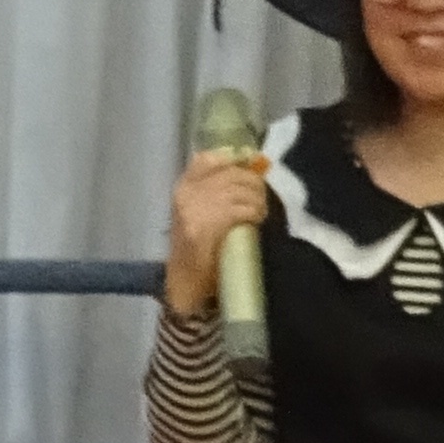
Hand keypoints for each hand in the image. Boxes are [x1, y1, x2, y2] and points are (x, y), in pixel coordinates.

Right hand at [165, 148, 270, 316]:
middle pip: (231, 174)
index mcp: (182, 188)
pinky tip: (256, 220)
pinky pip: (239, 209)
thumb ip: (217, 189)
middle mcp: (186, 194)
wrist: (184, 283)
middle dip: (253, 184)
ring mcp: (194, 210)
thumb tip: (250, 166)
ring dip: (257, 200)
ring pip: (239, 191)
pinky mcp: (205, 227)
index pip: (208, 159)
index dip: (234, 159)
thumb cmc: (197, 247)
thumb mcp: (199, 211)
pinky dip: (254, 213)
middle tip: (261, 198)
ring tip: (260, 212)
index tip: (249, 167)